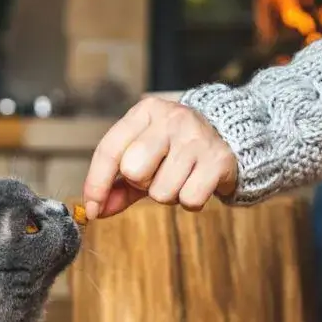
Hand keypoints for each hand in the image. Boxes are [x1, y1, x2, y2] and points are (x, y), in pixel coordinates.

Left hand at [82, 96, 237, 219]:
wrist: (229, 138)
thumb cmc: (176, 149)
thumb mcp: (144, 156)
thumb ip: (117, 184)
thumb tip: (94, 210)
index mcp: (147, 111)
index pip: (110, 149)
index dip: (96, 183)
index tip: (92, 208)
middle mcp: (172, 119)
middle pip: (133, 171)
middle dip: (141, 183)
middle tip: (158, 174)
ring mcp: (197, 138)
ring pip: (161, 192)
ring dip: (168, 195)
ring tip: (180, 177)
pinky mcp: (218, 160)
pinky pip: (189, 200)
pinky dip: (190, 201)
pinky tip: (197, 182)